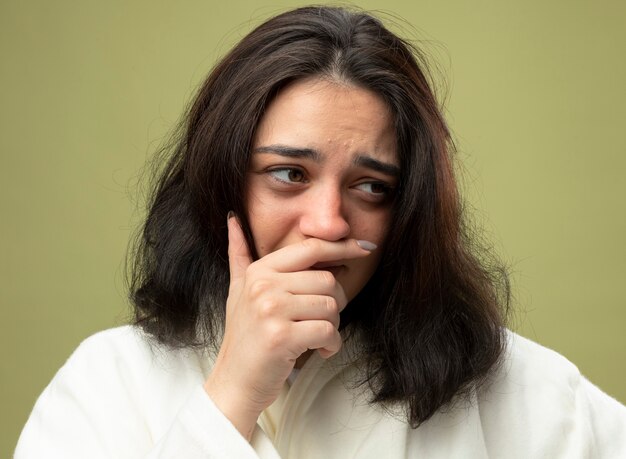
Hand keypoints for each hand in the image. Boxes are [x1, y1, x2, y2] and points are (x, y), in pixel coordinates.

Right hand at [203, 214, 373, 439]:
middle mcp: (263, 286)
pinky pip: (328, 331)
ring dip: (333, 327)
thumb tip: (232, 219)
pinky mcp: (282, 337)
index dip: (341, 246)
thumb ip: (240, 254)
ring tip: (317, 338)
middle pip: (327, 280)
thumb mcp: (238, 290)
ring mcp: (271, 311)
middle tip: (321, 320)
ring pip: (331, 306)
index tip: (364, 248)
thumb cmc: (245, 337)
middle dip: (335, 303)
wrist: (235, 382)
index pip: (310, 248)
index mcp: (260, 271)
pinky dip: (331, 344)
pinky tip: (319, 351)